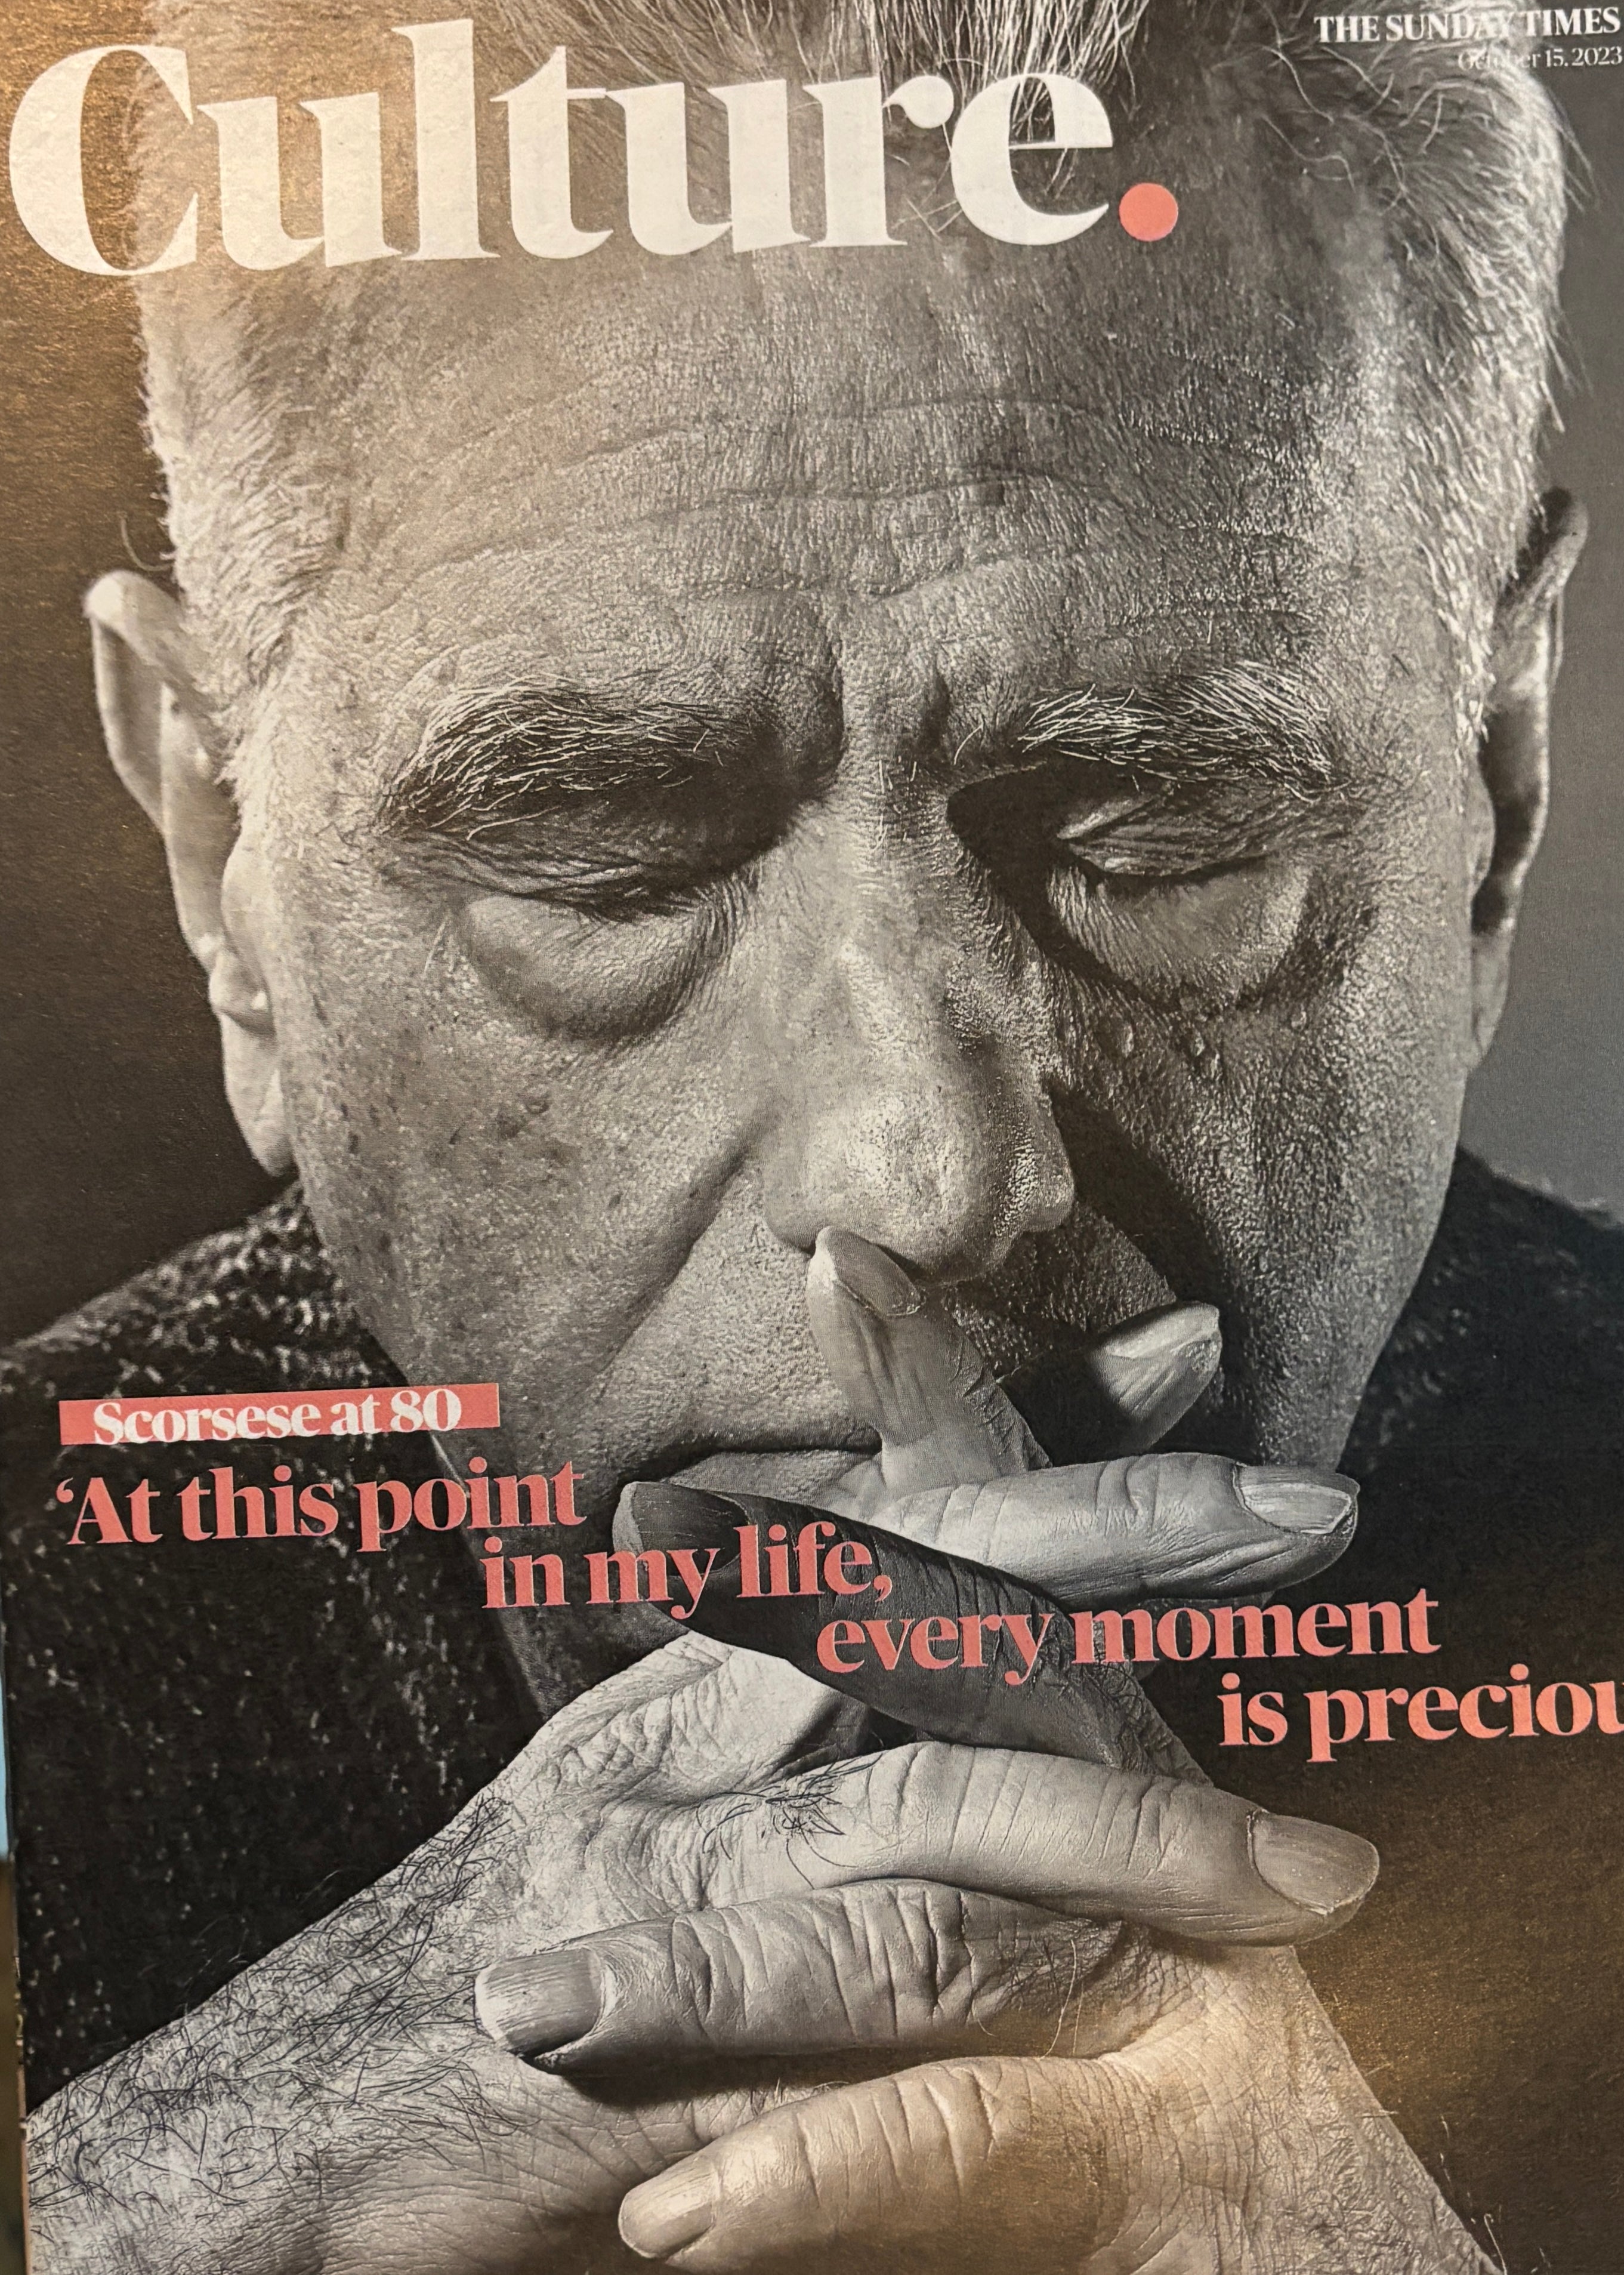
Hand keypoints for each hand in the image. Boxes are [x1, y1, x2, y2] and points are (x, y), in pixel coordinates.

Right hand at [25, 1241, 1382, 2274]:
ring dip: (1130, 1831)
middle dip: (1121, 1541)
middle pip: (925, 1595)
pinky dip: (1007, 2010)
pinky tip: (1142, 2022)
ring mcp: (663, 1869)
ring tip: (1307, 1880)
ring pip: (928, 1803)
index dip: (1039, 1434)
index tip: (1193, 1358)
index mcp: (692, 1674)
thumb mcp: (659, 1808)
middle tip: (1307, 1516)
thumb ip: (809, 1731)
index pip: (892, 1513)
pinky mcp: (648, 2028)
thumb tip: (959, 1678)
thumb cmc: (504, 1957)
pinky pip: (867, 2006)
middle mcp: (681, 1733)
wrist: (295, 2112)